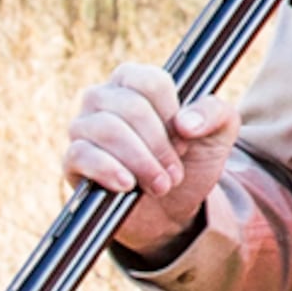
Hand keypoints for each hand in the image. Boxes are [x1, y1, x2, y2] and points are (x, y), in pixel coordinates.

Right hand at [62, 64, 235, 254]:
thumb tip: (185, 122)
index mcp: (135, 82)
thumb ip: (216, 114)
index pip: (149, 81)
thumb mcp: (218, 135)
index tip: (184, 138)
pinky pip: (81, 155)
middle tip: (176, 171)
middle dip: (160, 144)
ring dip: (141, 161)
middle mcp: (103, 98)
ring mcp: (84, 128)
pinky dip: (108, 170)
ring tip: (161, 184)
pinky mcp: (73, 160)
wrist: (174, 209)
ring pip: (106, 129)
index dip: (171, 113)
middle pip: (130, 107)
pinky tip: (128, 184)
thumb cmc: (190, 161)